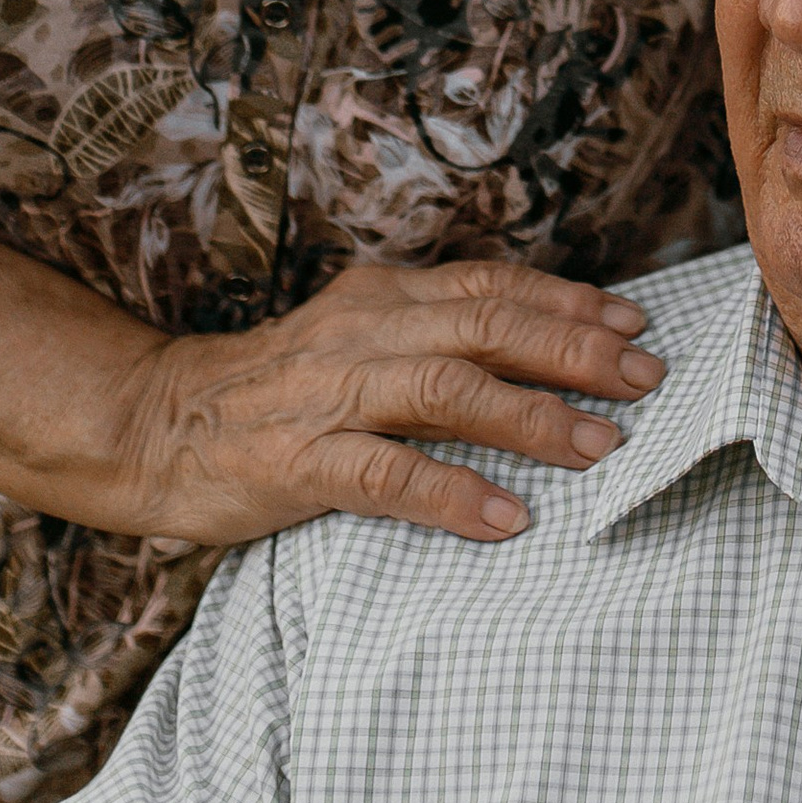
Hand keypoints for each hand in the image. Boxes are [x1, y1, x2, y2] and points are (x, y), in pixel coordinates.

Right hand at [127, 253, 668, 546]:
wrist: (157, 425)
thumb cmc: (278, 390)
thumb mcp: (359, 338)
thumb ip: (436, 336)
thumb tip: (547, 347)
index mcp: (381, 298)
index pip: (490, 284)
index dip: (566, 300)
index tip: (634, 323)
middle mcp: (362, 333)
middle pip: (485, 326)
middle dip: (574, 350)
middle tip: (644, 378)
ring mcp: (330, 396)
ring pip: (446, 390)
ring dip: (530, 417)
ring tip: (599, 445)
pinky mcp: (298, 461)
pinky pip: (386, 475)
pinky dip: (452, 494)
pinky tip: (508, 519)